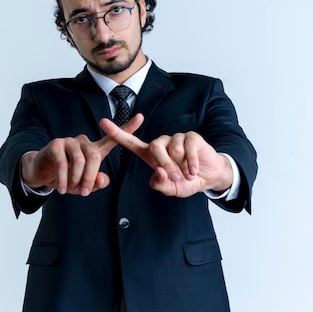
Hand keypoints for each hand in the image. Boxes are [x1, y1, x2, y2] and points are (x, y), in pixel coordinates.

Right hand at [21, 114, 144, 195]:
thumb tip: (102, 178)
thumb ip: (97, 183)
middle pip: (94, 156)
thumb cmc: (68, 178)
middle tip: (85, 192)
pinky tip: (62, 189)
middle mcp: (83, 142)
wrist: (42, 174)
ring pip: (79, 160)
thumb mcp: (84, 185)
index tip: (141, 117)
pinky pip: (62, 162)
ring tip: (71, 190)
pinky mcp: (55, 144)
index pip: (113, 138)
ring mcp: (69, 141)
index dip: (127, 128)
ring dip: (76, 179)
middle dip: (90, 177)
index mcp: (94, 149)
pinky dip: (63, 178)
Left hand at [100, 114, 232, 197]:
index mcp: (151, 155)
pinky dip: (191, 162)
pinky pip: (188, 147)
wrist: (209, 177)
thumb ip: (161, 184)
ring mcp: (176, 138)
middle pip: (154, 147)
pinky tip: (194, 170)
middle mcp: (161, 143)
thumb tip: (158, 173)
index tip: (103, 123)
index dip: (117, 133)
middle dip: (165, 165)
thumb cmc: (186, 181)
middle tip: (176, 178)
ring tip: (188, 173)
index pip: (130, 142)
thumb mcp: (171, 189)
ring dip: (181, 166)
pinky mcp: (191, 136)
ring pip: (172, 148)